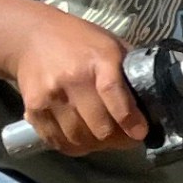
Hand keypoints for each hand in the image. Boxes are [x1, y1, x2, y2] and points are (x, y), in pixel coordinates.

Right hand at [9, 4, 150, 152]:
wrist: (31, 36)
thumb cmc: (79, 40)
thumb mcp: (110, 44)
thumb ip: (128, 70)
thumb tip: (151, 98)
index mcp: (98, 60)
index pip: (113, 92)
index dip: (129, 118)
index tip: (140, 132)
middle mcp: (72, 79)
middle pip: (98, 126)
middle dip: (118, 139)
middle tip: (127, 139)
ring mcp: (50, 96)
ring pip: (78, 138)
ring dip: (97, 146)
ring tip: (106, 140)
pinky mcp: (33, 109)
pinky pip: (57, 141)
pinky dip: (74, 147)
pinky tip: (83, 140)